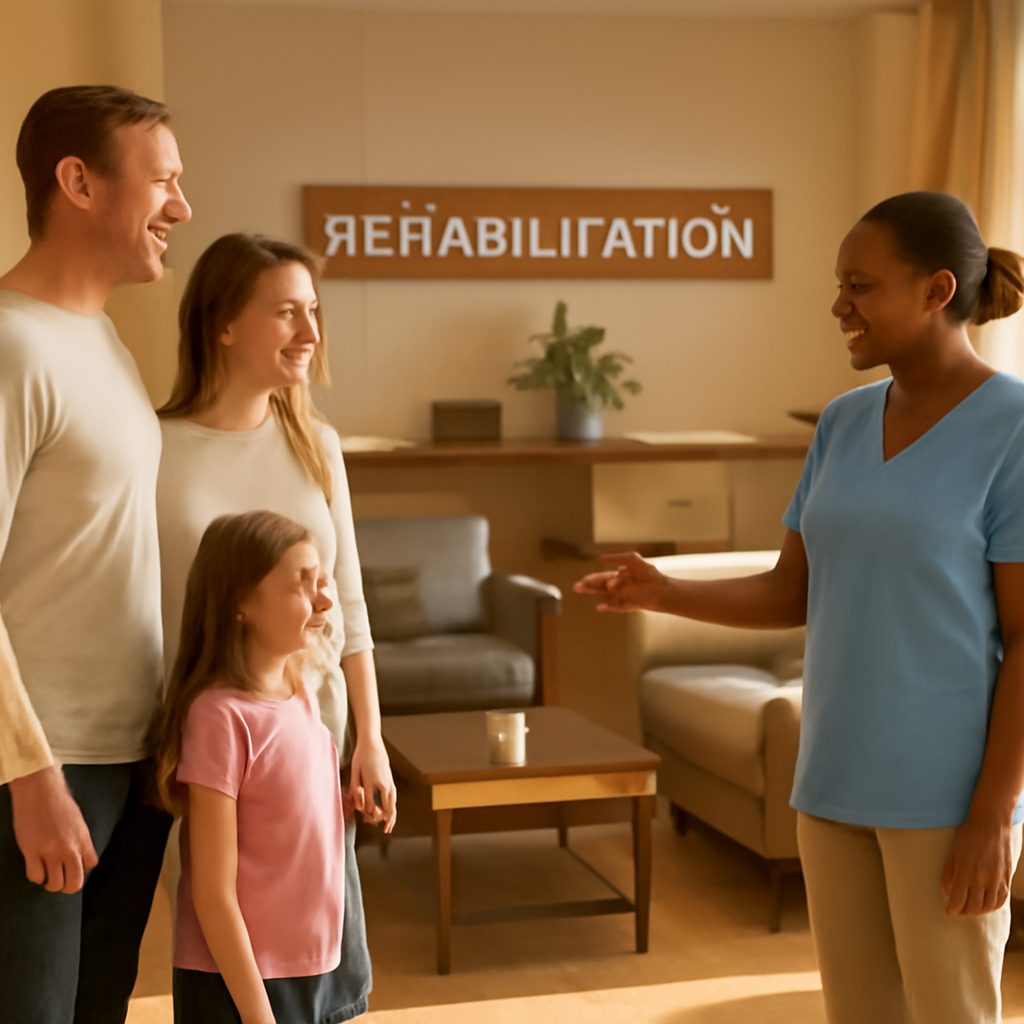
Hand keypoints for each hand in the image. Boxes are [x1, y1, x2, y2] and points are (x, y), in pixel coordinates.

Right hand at [9, 764, 97, 892]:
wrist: (40, 791)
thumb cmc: (59, 802)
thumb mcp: (77, 821)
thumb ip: (78, 839)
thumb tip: (77, 854)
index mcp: (83, 838)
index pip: (91, 865)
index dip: (83, 869)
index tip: (75, 867)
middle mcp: (69, 848)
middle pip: (74, 882)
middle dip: (68, 886)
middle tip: (62, 882)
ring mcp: (50, 851)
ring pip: (54, 883)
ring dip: (50, 883)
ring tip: (47, 875)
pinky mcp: (31, 851)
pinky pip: (35, 876)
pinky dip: (36, 876)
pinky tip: (36, 868)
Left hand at [348, 734, 396, 832]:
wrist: (372, 743)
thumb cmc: (360, 756)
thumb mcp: (354, 771)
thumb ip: (356, 789)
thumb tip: (360, 804)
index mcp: (371, 781)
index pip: (370, 804)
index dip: (366, 812)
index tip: (362, 814)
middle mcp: (383, 783)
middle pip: (387, 807)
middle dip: (383, 819)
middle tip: (381, 828)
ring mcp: (389, 781)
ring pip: (393, 803)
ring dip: (392, 816)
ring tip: (389, 827)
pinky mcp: (390, 780)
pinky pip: (394, 797)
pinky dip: (393, 807)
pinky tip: (391, 813)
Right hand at [573, 552, 667, 612]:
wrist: (660, 588)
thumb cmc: (648, 574)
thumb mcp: (633, 559)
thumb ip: (618, 558)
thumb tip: (601, 558)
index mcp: (615, 577)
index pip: (599, 578)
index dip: (591, 579)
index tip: (584, 580)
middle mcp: (614, 588)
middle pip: (597, 587)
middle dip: (587, 586)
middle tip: (577, 586)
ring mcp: (618, 598)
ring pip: (602, 596)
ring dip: (593, 593)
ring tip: (583, 590)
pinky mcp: (624, 606)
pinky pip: (613, 606)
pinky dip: (606, 606)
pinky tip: (599, 606)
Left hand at [941, 813, 1014, 915]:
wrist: (991, 825)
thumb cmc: (967, 837)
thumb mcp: (952, 853)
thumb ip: (947, 874)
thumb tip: (945, 893)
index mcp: (965, 873)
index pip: (958, 900)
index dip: (952, 910)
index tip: (948, 912)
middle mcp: (981, 879)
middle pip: (974, 907)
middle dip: (964, 912)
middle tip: (958, 910)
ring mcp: (996, 880)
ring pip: (988, 906)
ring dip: (979, 911)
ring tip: (970, 909)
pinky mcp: (1006, 878)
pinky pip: (1001, 899)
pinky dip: (993, 906)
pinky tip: (986, 905)